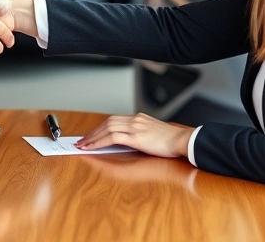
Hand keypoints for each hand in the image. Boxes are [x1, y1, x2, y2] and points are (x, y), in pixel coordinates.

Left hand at [75, 113, 193, 158]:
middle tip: (82, 141)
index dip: (100, 128)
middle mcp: (135, 120)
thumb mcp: (153, 134)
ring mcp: (135, 127)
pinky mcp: (136, 137)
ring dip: (93, 137)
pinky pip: (112, 138)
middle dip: (93, 132)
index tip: (91, 136)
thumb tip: (126, 141)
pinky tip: (93, 147)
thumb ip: (140, 134)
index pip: (114, 120)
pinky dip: (100, 142)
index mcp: (139, 118)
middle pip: (107, 122)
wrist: (183, 140)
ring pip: (107, 128)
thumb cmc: (172, 141)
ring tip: (83, 145)